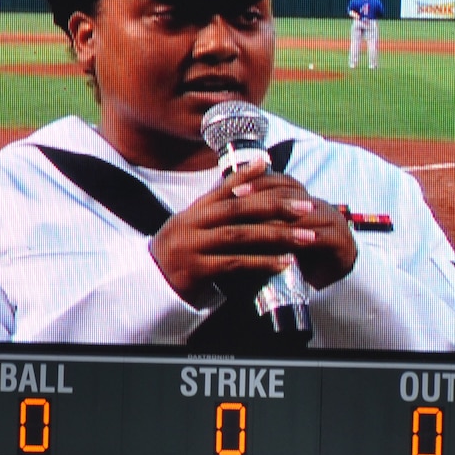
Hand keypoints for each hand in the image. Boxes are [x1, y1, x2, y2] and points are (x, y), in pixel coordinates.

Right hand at [148, 161, 358, 304]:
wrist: (148, 284)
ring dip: (276, 236)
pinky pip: (234, 264)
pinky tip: (283, 263)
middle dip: (276, 207)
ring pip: (239, 236)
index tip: (276, 170)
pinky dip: (262, 263)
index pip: (224, 188)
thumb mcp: (195, 225)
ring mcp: (193, 246)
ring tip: (304, 238)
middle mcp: (192, 223)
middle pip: (238, 209)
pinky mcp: (196, 270)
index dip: (250, 176)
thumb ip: (219, 206)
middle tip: (306, 208)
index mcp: (194, 211)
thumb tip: (251, 178)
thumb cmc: (180, 253)